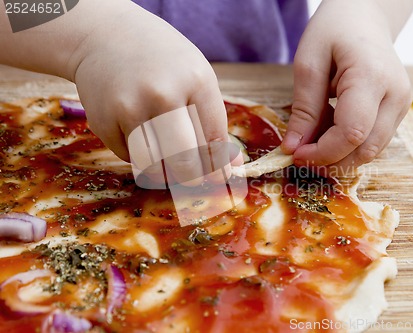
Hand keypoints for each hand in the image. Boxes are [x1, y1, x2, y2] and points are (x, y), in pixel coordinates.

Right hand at [72, 2, 232, 185]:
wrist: (105, 36)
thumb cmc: (162, 60)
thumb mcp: (195, 77)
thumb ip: (213, 120)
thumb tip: (231, 165)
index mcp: (195, 80)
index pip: (213, 140)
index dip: (218, 166)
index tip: (219, 178)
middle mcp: (163, 94)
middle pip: (186, 161)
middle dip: (193, 178)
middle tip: (193, 178)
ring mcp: (129, 108)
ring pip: (155, 168)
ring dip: (165, 174)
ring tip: (168, 163)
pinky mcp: (103, 122)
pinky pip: (129, 158)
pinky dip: (139, 157)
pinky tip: (140, 135)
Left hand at [281, 0, 412, 175]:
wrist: (365, 15)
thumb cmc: (334, 30)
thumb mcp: (309, 62)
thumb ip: (304, 108)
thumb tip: (293, 148)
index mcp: (371, 77)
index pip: (351, 133)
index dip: (322, 152)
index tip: (295, 154)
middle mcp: (396, 95)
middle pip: (365, 149)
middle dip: (330, 161)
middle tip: (300, 155)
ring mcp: (402, 104)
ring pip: (372, 151)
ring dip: (340, 157)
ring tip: (312, 143)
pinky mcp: (399, 111)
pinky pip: (374, 141)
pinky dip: (349, 147)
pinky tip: (329, 134)